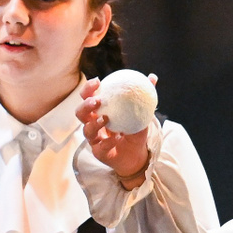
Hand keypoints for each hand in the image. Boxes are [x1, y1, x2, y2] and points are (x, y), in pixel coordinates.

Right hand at [76, 74, 154, 188]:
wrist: (137, 154)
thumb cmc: (135, 131)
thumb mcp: (142, 112)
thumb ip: (144, 96)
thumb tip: (152, 77)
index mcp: (99, 112)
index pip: (87, 97)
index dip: (88, 89)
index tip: (98, 82)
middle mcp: (92, 124)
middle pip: (80, 113)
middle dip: (85, 105)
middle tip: (97, 101)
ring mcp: (94, 139)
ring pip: (86, 130)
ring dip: (94, 123)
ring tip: (105, 119)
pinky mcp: (98, 152)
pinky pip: (100, 146)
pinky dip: (107, 142)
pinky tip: (116, 138)